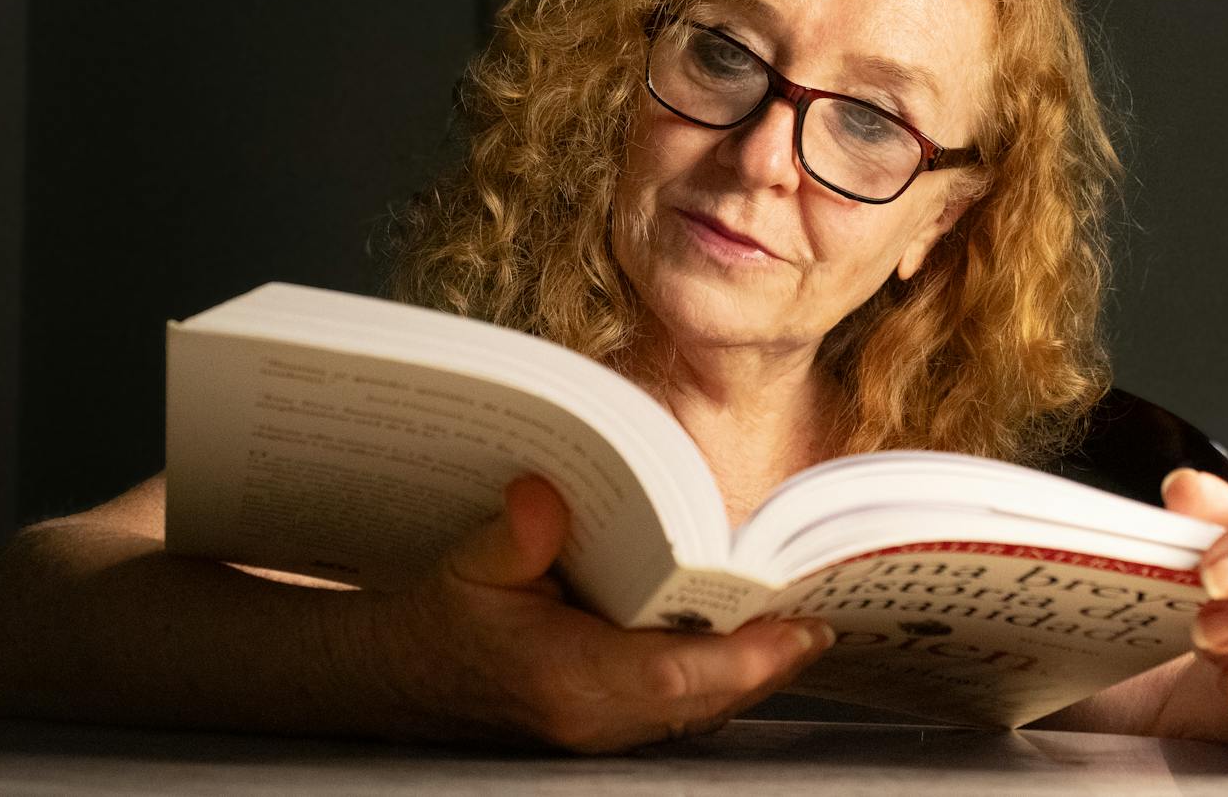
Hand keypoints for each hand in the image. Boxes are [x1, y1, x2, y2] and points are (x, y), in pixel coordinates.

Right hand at [350, 476, 832, 751]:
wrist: (406, 680)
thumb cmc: (441, 622)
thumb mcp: (465, 567)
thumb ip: (513, 535)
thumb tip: (545, 494)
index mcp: (565, 678)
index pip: (676, 674)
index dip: (747, 656)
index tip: (801, 627)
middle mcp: (595, 718)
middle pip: (708, 698)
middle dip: (770, 662)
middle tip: (821, 615)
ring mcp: (603, 733)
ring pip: (702, 710)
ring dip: (753, 672)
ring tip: (800, 623)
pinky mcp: (609, 728)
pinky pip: (683, 710)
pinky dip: (722, 680)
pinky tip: (749, 643)